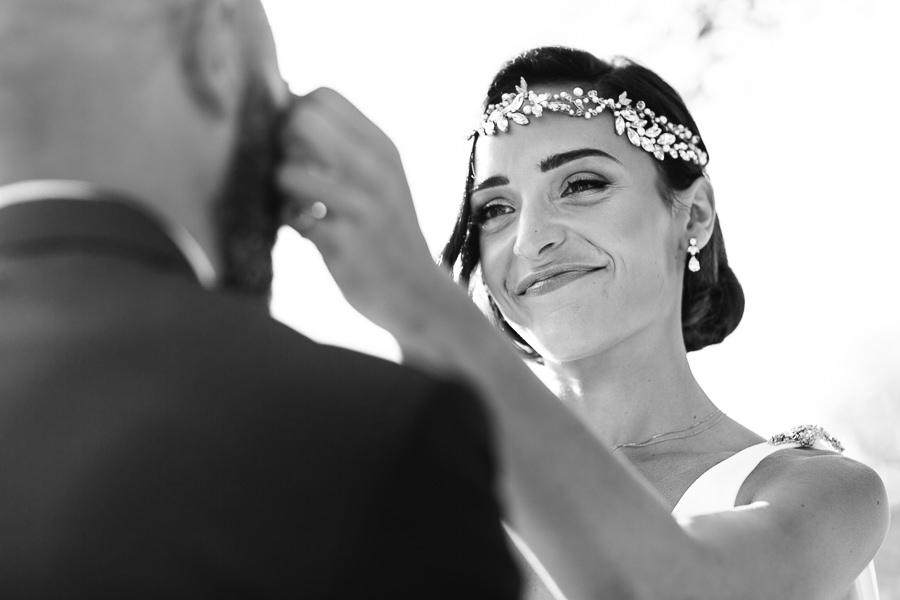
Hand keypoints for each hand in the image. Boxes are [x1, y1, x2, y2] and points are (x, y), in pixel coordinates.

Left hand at [278, 88, 445, 334]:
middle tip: (295, 171)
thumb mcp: (383, 179)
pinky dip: (290, 224)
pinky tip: (310, 232)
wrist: (417, 293)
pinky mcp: (342, 244)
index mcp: (383, 148)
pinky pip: (290, 218)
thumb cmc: (388, 231)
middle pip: (301, 120)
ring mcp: (360, 208)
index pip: (322, 96)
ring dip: (282, 192)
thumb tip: (287, 107)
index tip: (301, 143)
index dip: (297, 113)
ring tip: (301, 206)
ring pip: (287, 173)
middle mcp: (375, 171)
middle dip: (282, 143)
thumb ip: (347, 146)